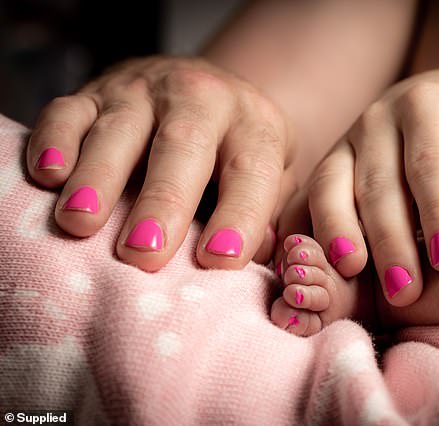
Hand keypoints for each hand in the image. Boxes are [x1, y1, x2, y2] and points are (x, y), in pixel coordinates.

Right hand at [26, 55, 293, 270]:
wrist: (210, 91)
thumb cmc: (241, 151)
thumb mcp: (276, 174)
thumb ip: (270, 213)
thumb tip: (258, 260)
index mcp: (255, 124)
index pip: (252, 171)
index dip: (240, 215)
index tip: (219, 260)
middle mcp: (202, 97)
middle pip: (183, 145)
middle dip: (163, 201)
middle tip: (144, 251)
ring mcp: (145, 90)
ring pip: (119, 128)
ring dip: (98, 176)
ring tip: (82, 222)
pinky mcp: (97, 91)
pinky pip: (69, 111)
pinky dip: (53, 140)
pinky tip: (48, 175)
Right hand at [278, 69, 438, 305]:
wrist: (433, 102)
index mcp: (427, 102)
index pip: (431, 161)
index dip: (438, 211)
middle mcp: (377, 119)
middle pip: (378, 184)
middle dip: (391, 240)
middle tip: (407, 291)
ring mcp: (345, 142)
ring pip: (330, 188)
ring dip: (339, 234)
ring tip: (351, 274)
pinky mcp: (326, 165)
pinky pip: (304, 198)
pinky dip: (303, 230)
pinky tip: (309, 261)